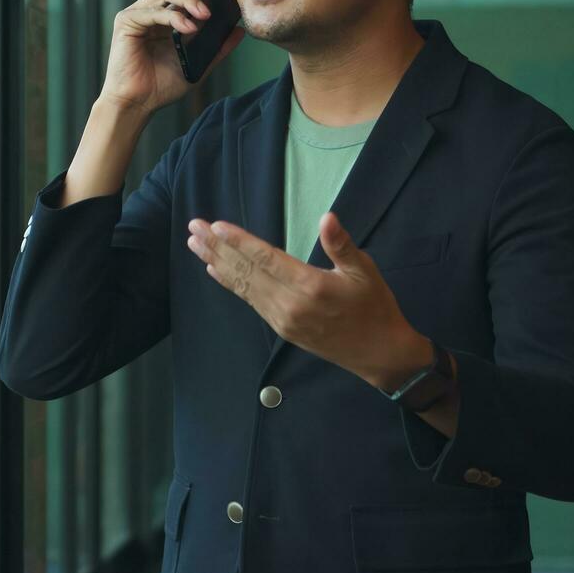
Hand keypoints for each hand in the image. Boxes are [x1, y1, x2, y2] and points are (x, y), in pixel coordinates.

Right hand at [101, 0, 243, 115]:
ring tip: (205, 15)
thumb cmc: (160, 86)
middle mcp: (147, 11)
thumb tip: (239, 30)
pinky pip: (152, 11)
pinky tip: (189, 29)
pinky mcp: (126, 23)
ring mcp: (135, 15)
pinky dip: (173, 17)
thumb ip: (217, 47)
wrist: (138, 104)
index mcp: (161, 17)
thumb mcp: (198, 63)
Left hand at [186, 211, 430, 389]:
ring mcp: (282, 319)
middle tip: (193, 227)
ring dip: (217, 263)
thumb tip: (327, 218)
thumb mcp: (364, 272)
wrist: (379, 354)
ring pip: (243, 286)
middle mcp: (290, 304)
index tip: (216, 226)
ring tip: (196, 244)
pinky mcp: (281, 328)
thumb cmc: (375, 307)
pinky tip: (215, 270)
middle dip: (217, 248)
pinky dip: (230, 284)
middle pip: (246, 270)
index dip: (239, 242)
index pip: (266, 259)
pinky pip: (250, 301)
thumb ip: (341, 245)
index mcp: (310, 286)